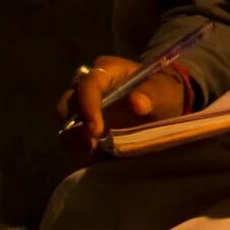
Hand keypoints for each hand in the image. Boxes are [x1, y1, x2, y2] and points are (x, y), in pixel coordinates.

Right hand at [55, 55, 189, 165]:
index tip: (96, 130)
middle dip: (74, 127)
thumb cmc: (163, 91)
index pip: (87, 84)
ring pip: (65, 126)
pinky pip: (71, 142)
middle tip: (90, 146)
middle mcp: (87, 88)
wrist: (164, 108)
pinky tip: (95, 159)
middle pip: (67, 105)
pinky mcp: (83, 129)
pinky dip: (79, 152)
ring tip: (92, 155)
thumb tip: (137, 103)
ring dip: (74, 142)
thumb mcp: (164, 90)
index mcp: (106, 70)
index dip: (87, 106)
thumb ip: (152, 93)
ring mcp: (82, 109)